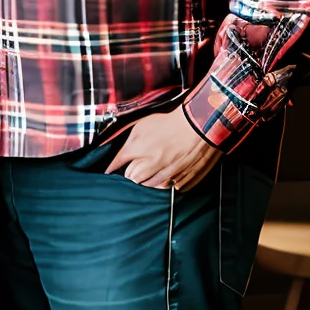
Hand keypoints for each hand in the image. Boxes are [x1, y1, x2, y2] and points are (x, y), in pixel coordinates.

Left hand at [105, 103, 221, 190]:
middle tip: (134, 169)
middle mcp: (152, 164)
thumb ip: (129, 140)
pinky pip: (169, 187)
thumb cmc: (172, 122)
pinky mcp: (183, 180)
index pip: (119, 163)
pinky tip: (167, 175)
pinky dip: (166, 183)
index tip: (109, 170)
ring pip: (149, 185)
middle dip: (131, 173)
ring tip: (150, 171)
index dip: (113, 166)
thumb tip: (120, 153)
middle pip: (133, 177)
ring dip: (146, 180)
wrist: (200, 125)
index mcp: (140, 148)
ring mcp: (168, 173)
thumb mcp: (144, 124)